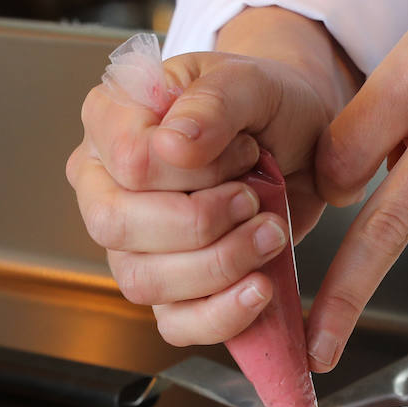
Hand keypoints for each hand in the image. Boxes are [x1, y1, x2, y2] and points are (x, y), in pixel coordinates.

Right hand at [68, 8, 358, 346]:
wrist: (303, 139)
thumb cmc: (265, 105)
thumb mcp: (251, 82)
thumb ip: (214, 102)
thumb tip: (175, 145)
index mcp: (111, 120)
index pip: (128, 160)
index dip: (193, 170)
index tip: (245, 152)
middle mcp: (105, 184)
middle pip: (116, 226)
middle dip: (200, 223)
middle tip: (255, 200)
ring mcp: (128, 243)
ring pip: (142, 281)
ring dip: (218, 266)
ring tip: (270, 235)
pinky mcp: (167, 288)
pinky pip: (173, 323)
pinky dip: (222, 315)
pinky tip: (260, 288)